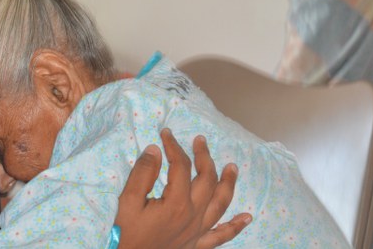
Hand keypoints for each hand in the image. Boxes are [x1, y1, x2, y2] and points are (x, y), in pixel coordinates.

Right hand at [114, 129, 251, 248]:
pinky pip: (221, 235)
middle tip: (201, 140)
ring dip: (228, 184)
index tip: (166, 133)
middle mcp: (193, 216)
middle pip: (206, 180)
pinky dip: (235, 226)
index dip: (174, 146)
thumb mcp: (128, 201)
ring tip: (233, 167)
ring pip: (220, 204)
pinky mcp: (197, 245)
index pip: (181, 166)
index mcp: (176, 202)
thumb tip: (156, 149)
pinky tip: (247, 218)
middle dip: (204, 157)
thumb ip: (143, 173)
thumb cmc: (125, 233)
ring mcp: (198, 232)